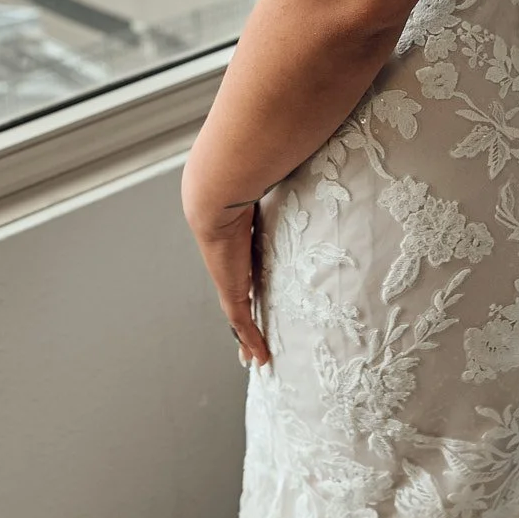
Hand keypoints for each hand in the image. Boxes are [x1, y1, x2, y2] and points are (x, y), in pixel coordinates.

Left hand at [183, 180, 271, 368]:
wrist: (217, 195)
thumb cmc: (243, 182)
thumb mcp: (268, 184)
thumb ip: (283, 179)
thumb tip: (301, 159)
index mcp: (239, 240)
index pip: (246, 267)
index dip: (252, 282)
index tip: (257, 294)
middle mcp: (232, 262)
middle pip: (239, 296)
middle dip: (245, 319)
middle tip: (252, 338)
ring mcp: (230, 278)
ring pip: (238, 315)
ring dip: (246, 337)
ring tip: (254, 357)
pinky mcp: (232, 292)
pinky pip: (242, 323)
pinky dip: (251, 341)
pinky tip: (260, 359)